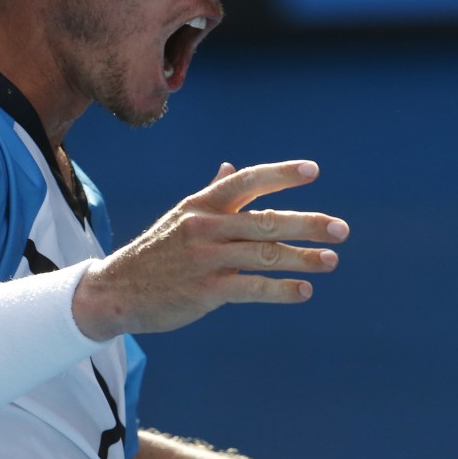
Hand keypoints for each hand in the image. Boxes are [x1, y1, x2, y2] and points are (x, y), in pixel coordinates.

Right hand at [73, 160, 348, 339]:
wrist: (116, 291)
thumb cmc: (156, 252)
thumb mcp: (181, 217)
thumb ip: (211, 193)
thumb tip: (230, 166)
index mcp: (202, 204)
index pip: (246, 181)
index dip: (280, 174)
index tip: (313, 171)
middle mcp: (206, 226)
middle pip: (266, 221)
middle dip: (307, 224)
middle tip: (341, 229)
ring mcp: (206, 259)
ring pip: (265, 256)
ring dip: (303, 259)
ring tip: (331, 261)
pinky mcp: (205, 291)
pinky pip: (252, 288)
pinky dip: (281, 290)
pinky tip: (304, 291)